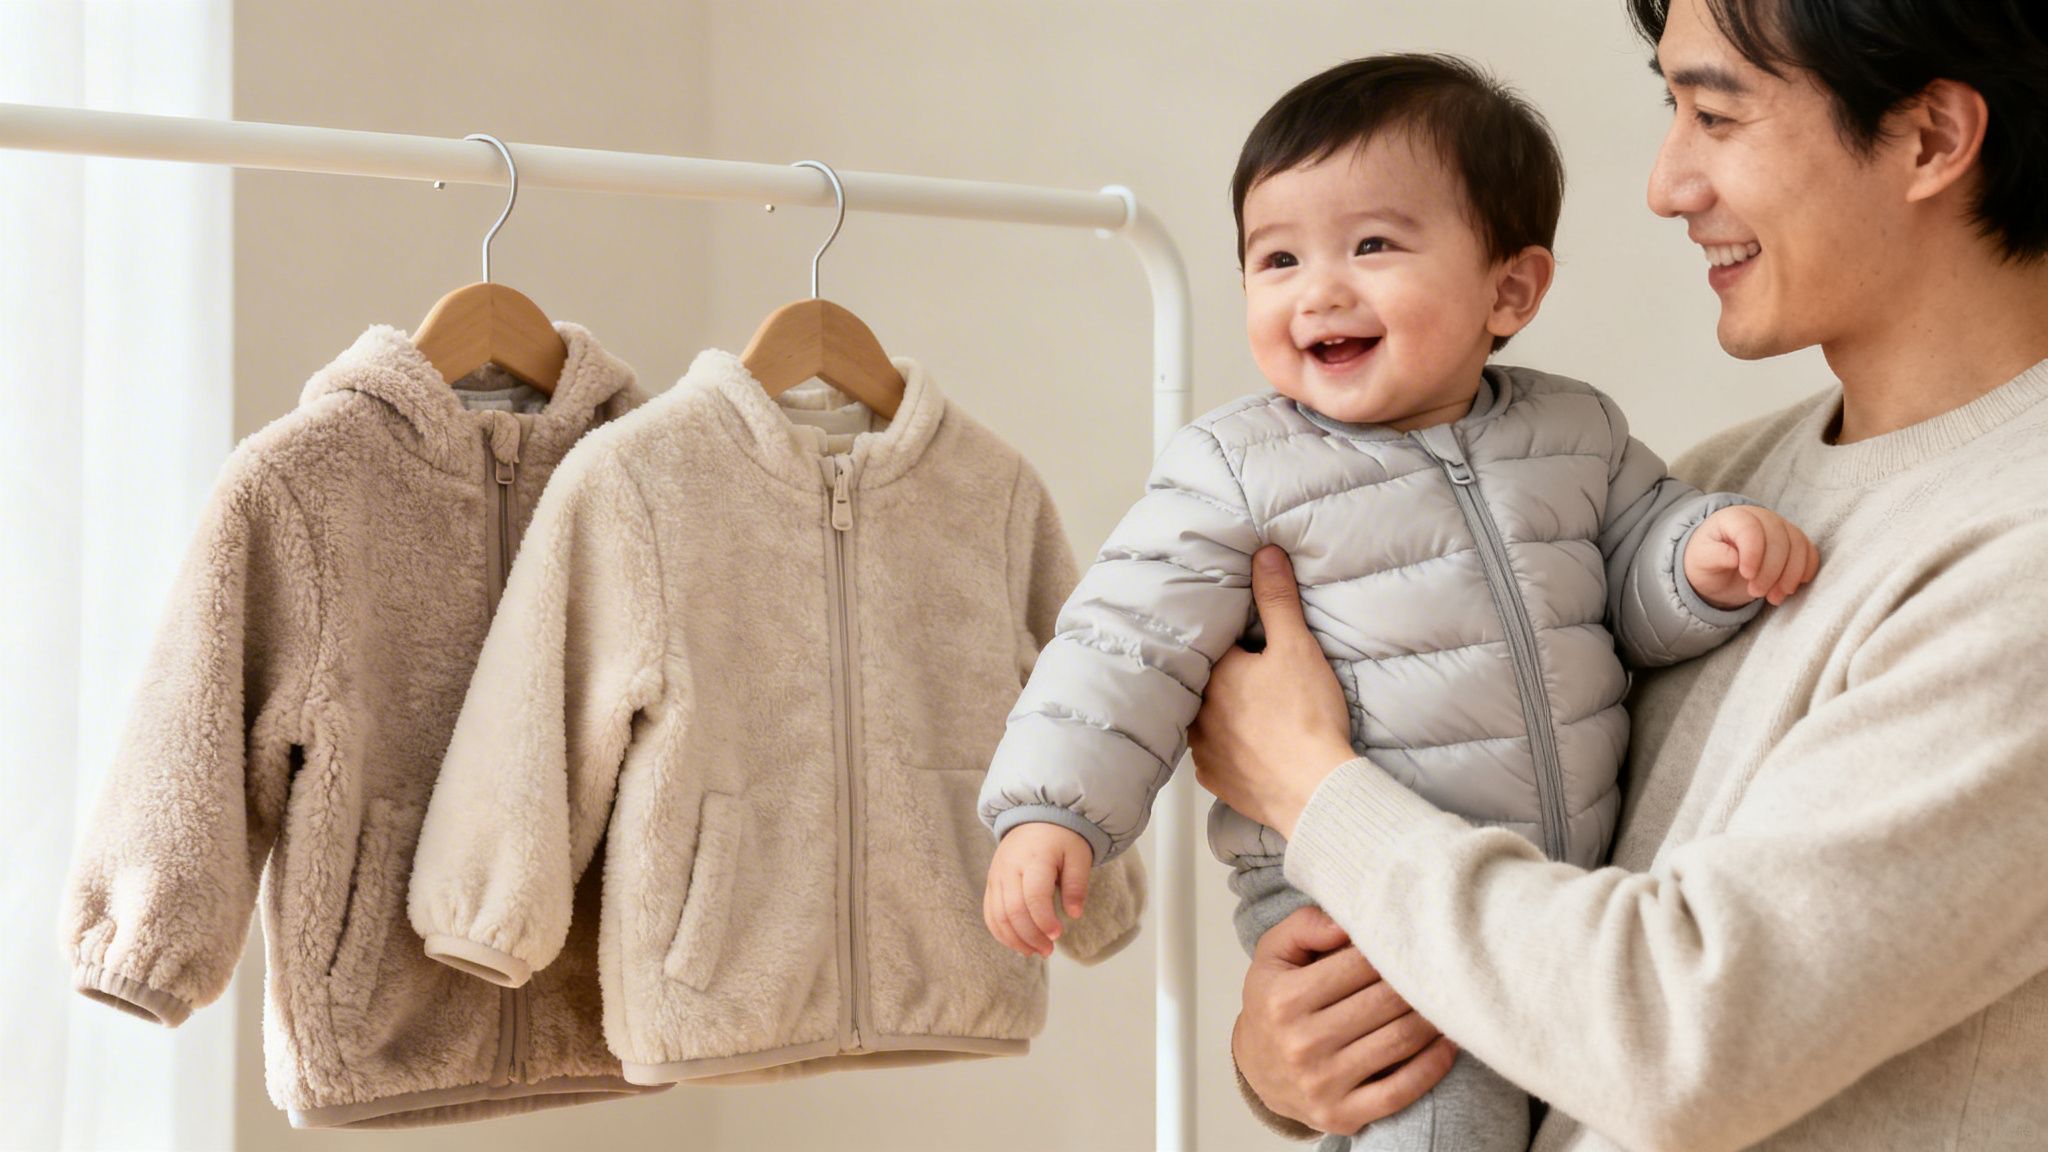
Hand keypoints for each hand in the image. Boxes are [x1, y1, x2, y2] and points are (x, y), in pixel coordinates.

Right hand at [983, 822, 1091, 957]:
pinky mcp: (991, 883)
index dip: (1044, 920)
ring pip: (997, 915)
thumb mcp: (1079, 856)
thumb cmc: (1062, 839)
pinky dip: (1000, 933)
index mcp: (1034, 859)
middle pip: (1013, 910)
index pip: (1033, 896)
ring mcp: (996, 876)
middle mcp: (1010, 868)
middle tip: (1048, 950)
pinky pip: (989, 913)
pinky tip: (1018, 944)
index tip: (1057, 935)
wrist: (1037, 817)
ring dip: (1014, 939)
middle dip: (1030, 936)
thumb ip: (1077, 884)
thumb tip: (1074, 915)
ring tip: (1034, 952)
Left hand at [1190, 546, 1354, 838]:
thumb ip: (1277, 599)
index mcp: (1213, 673)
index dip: (1233, 641)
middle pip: (1204, 682)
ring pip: (1202, 718)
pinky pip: (1212, 755)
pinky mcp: (1214, 778)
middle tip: (1252, 677)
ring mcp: (1201, 747)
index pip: (1213, 644)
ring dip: (1220, 713)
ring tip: (1250, 711)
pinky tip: (1247, 746)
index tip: (1249, 644)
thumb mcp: (1296, 647)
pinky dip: (1227, 748)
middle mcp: (1196, 710)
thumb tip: (1264, 554)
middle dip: (1224, 677)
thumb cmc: (1306, 717)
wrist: (1314, 789)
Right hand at [1236, 906, 1455, 1135]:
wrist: (1256, 1070)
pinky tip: (1447, 1043)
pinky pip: (1401, 1091)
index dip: (1391, 950)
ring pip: (1400, 1042)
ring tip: (1448, 999)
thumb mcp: (1273, 955)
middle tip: (1440, 968)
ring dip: (1433, 1018)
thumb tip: (1345, 924)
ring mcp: (1323, 1083)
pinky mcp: (1342, 1115)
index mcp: (1285, 999)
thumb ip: (1304, 926)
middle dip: (1418, 982)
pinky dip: (1433, 1066)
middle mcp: (1302, 1043)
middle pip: (1385, 1002)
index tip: (1411, 943)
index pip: (1359, 965)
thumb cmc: (1273, 1005)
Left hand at [1684, 505, 1820, 608]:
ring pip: (1798, 546)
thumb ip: (1714, 556)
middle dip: (1771, 571)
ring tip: (1773, 598)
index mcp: (1734, 517)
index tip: (1746, 575)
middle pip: (1778, 539)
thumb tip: (1734, 558)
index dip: (1753, 553)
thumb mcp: (1701, 560)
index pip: (1751, 529)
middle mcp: (1762, 517)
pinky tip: (1788, 589)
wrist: (1719, 566)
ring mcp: (1782, 528)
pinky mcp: (1795, 543)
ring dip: (1790, 576)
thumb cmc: (1708, 561)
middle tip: (1756, 592)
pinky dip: (1804, 573)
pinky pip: (1810, 554)